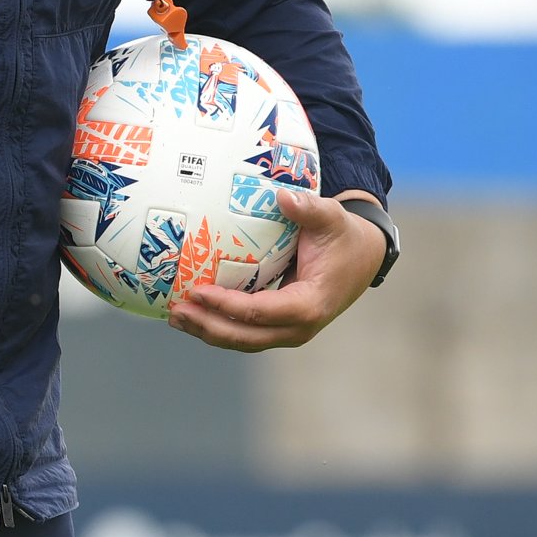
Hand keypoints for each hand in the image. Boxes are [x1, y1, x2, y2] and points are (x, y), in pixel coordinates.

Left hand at [168, 190, 387, 351]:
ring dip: (208, 331)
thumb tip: (283, 197)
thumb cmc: (343, 237)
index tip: (197, 290)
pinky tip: (195, 314)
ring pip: (243, 340)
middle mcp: (299, 327)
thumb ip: (309, 208)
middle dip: (208, 326)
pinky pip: (246, 331)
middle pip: (246, 336)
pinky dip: (219, 325)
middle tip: (174, 311)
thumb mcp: (331, 218)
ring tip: (175, 317)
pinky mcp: (280, 326)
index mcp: (309, 305)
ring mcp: (289, 331)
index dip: (226, 306)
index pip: (260, 312)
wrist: (362, 258)